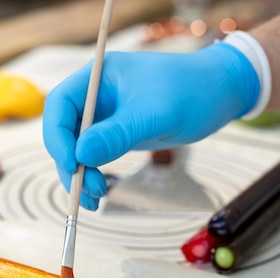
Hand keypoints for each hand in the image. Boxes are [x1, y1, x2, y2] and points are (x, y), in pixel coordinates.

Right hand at [43, 42, 259, 209]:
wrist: (221, 94)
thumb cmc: (192, 91)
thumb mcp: (154, 114)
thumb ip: (117, 134)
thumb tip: (80, 156)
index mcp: (99, 77)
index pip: (60, 105)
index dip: (58, 136)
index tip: (71, 163)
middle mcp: (96, 96)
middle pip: (64, 131)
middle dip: (71, 162)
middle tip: (86, 189)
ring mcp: (105, 116)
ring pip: (77, 149)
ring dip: (81, 175)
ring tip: (95, 198)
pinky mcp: (117, 133)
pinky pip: (95, 157)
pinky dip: (94, 175)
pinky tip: (100, 194)